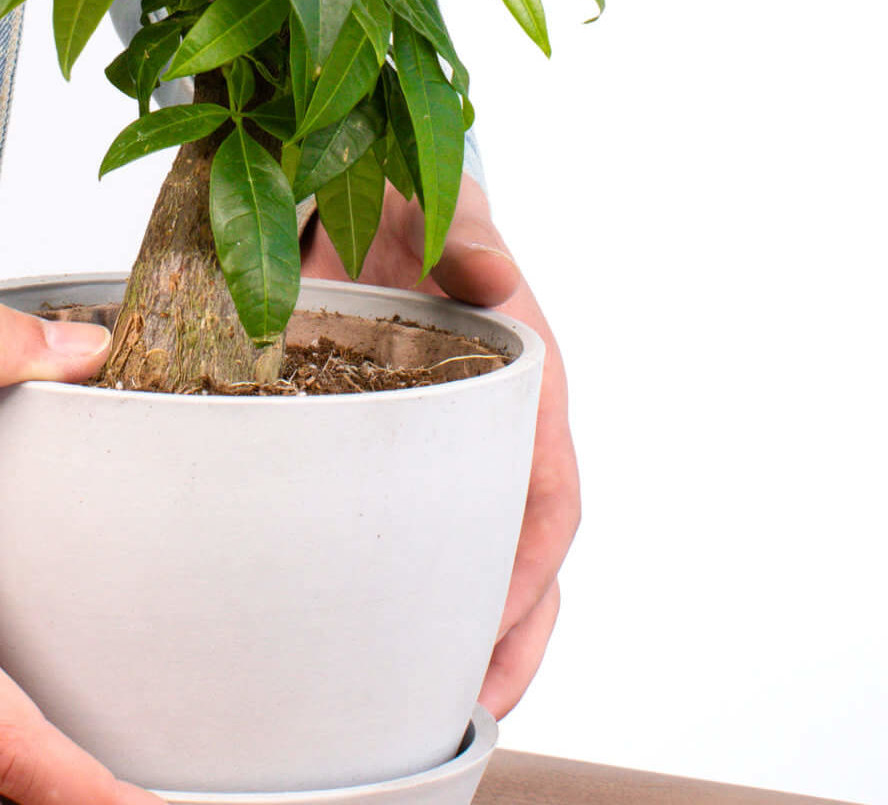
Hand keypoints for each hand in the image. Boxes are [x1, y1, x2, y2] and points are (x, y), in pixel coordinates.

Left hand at [301, 175, 577, 717]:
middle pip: (523, 554)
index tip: (500, 632)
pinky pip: (403, 534)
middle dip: (510, 637)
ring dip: (464, 635)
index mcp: (521, 384)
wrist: (340, 179)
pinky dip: (396, 593)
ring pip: (474, 558)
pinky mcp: (380, 454)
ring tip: (429, 708)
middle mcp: (491, 429)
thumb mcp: (433, 199)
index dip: (532, 571)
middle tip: (470, 706)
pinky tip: (362, 646)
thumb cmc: (403, 190)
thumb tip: (493, 276)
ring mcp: (440, 448)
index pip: (547, 495)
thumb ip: (465, 234)